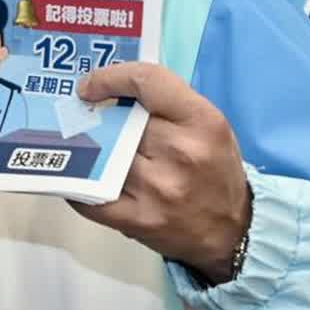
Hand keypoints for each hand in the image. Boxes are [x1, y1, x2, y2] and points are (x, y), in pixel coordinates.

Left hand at [69, 62, 251, 283]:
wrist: (232, 232)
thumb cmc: (216, 171)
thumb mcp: (207, 126)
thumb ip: (166, 103)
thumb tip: (110, 90)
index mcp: (202, 121)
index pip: (146, 81)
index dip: (110, 77)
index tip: (89, 85)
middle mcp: (181, 152)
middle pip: (119, 118)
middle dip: (106, 120)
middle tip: (97, 122)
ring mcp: (156, 188)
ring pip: (102, 152)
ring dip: (93, 150)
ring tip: (95, 148)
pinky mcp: (136, 219)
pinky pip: (87, 193)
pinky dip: (78, 182)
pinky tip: (81, 175)